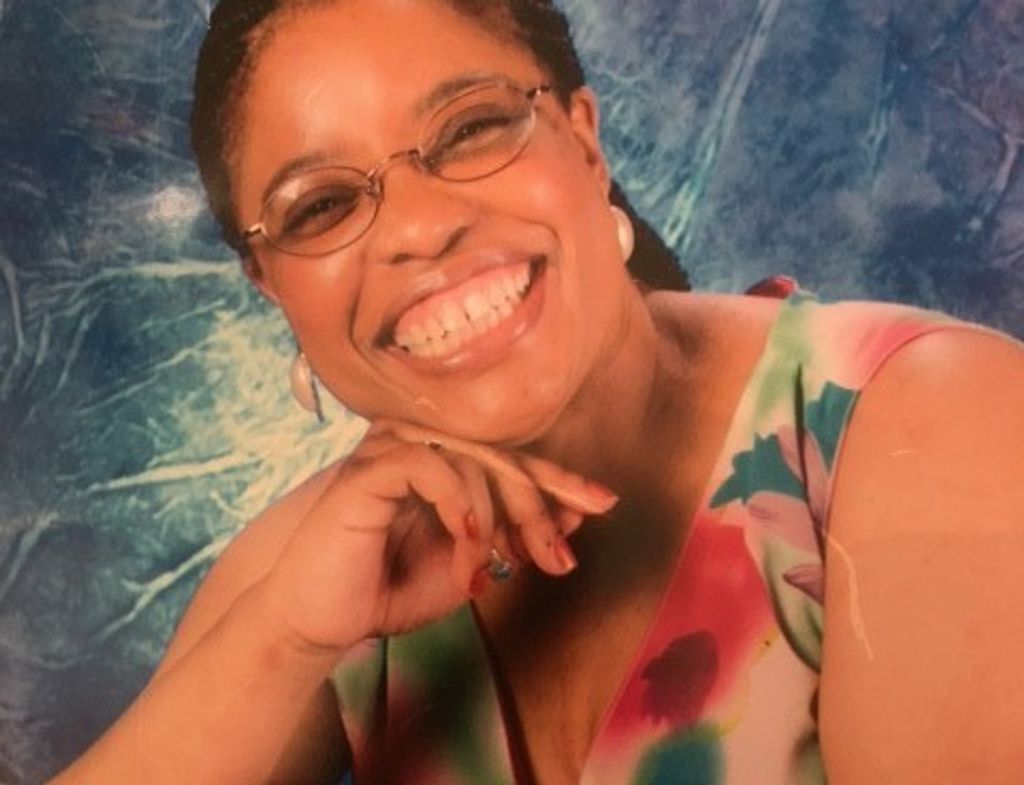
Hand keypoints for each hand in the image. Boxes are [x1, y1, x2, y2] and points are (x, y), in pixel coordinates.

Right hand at [258, 420, 618, 655]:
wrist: (319, 621)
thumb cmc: (386, 591)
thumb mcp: (470, 568)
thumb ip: (514, 538)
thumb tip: (573, 515)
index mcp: (443, 464)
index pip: (510, 459)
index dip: (557, 481)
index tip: (603, 504)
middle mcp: (421, 447)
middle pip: (501, 455)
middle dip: (537, 506)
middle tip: (557, 556)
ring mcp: (392, 451)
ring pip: (473, 457)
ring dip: (494, 518)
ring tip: (484, 569)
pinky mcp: (368, 469)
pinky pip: (431, 465)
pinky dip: (458, 502)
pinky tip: (467, 538)